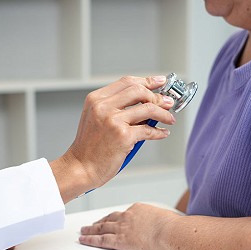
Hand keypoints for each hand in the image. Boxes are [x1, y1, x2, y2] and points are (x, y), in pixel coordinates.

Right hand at [50, 76, 175, 201]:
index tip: (160, 82)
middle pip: (139, 91)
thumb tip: (146, 102)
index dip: (147, 81)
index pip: (127, 82)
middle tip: (168, 102)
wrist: (81, 167)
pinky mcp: (123, 136)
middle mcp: (103, 107)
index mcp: (96, 99)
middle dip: (158, 96)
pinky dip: (159, 132)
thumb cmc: (90, 147)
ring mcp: (113, 121)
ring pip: (148, 109)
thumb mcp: (96, 119)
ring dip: (163, 113)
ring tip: (169, 118)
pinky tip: (163, 133)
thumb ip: (116, 107)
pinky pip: (148, 130)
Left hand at [79, 203, 179, 249]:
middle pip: (109, 218)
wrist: (168, 232)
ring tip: (83, 231)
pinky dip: (90, 240)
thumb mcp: (165, 218)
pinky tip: (84, 240)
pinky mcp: (119, 240)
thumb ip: (160, 221)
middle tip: (92, 223)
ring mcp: (122, 228)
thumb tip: (165, 224)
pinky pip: (101, 240)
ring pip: (101, 228)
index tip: (111, 219)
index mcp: (138, 209)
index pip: (123, 213)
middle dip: (99, 221)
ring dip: (90, 229)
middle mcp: (127, 217)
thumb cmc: (171, 226)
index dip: (115, 217)